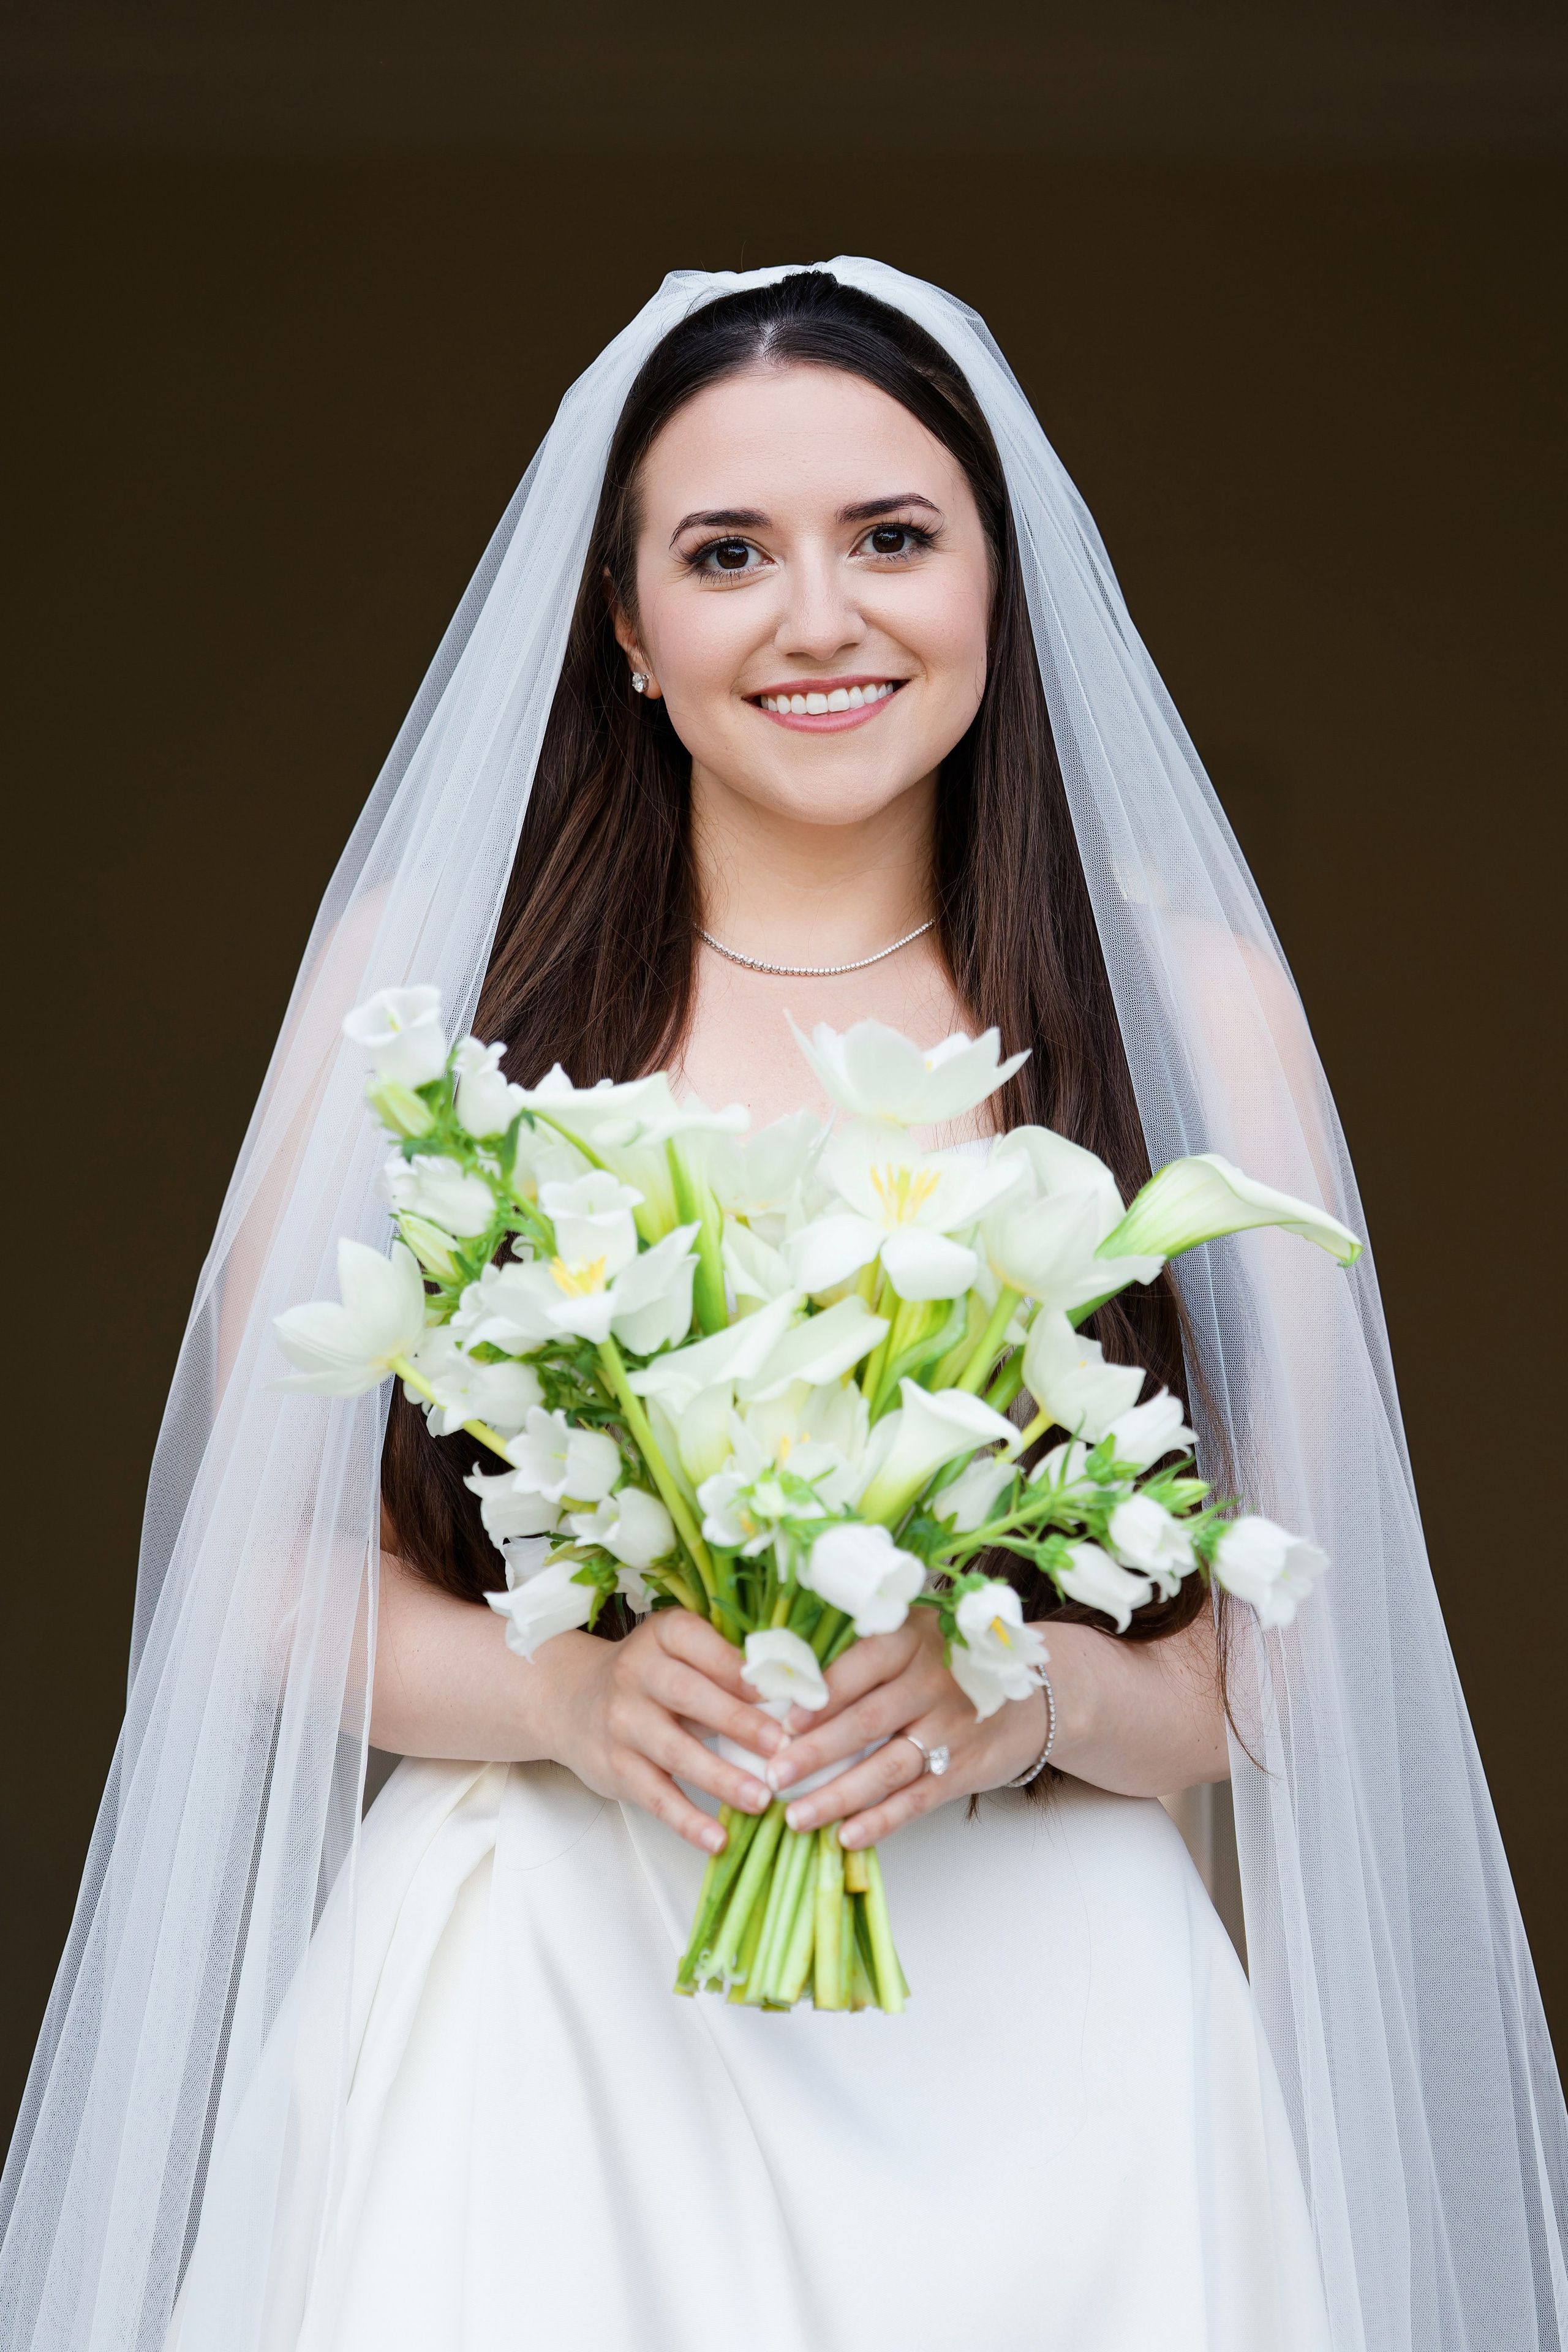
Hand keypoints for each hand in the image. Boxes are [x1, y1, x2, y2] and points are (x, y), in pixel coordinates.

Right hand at [540, 1613, 786, 1855]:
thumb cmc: (648, 1675)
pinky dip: (687, 1821)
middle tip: (783, 1746)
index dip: (737, 1666)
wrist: (569, 1699)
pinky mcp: (617, 1769)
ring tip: (761, 1799)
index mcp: (662, 1637)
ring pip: (675, 1752)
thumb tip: (794, 1688)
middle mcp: (636, 1675)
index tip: (781, 1689)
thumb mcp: (677, 1651)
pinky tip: (717, 1838)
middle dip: (739, 1721)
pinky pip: (655, 1797)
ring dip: (721, 1777)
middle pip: (689, 1696)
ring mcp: (623, 1724)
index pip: (698, 1643)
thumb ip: (723, 1663)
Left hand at [766, 1610, 1048, 1848]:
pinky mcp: (964, 1768)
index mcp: (912, 1639)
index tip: (785, 1723)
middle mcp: (933, 1682)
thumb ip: (864, 1654)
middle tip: (774, 1775)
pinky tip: (847, 1836)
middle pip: (867, 1721)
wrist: (1039, 1694)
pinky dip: (881, 1821)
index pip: (861, 1666)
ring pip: (887, 1767)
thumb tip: (787, 1684)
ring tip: (797, 1817)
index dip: (822, 1696)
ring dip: (839, 1796)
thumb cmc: (953, 1663)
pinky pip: (916, 1799)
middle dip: (816, 1753)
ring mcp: (951, 1728)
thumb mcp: (916, 1638)